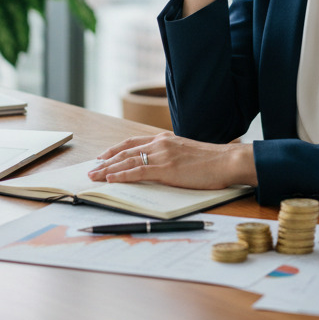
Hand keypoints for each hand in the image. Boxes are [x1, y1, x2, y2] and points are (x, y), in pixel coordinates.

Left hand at [87, 133, 256, 189]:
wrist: (227, 161)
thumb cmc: (212, 161)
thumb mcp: (187, 153)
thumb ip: (171, 155)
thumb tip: (160, 166)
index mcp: (165, 139)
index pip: (132, 143)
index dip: (115, 151)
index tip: (102, 157)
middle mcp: (160, 144)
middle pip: (125, 151)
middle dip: (105, 162)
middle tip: (91, 170)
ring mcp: (162, 155)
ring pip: (127, 161)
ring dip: (108, 170)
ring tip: (94, 177)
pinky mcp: (166, 169)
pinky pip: (138, 171)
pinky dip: (122, 175)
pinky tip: (111, 179)